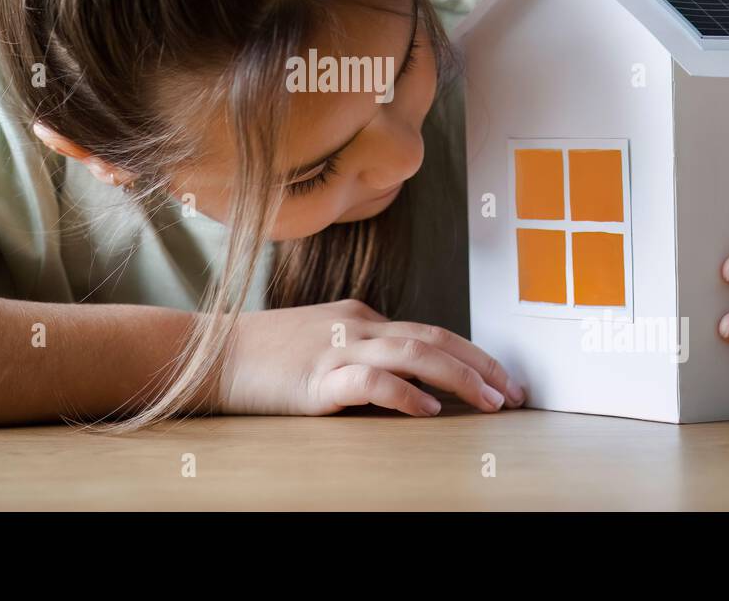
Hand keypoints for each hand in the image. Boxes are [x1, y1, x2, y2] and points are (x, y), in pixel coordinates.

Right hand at [217, 298, 525, 416]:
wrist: (211, 352)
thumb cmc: (264, 355)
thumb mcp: (322, 342)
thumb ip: (361, 352)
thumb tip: (406, 382)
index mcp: (361, 316)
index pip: (431, 330)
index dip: (473, 355)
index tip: (504, 380)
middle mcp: (357, 325)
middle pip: (435, 337)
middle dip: (482, 365)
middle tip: (516, 393)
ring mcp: (338, 348)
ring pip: (415, 353)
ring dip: (460, 378)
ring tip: (491, 401)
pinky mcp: (317, 378)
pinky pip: (372, 381)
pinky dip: (406, 394)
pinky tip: (430, 412)